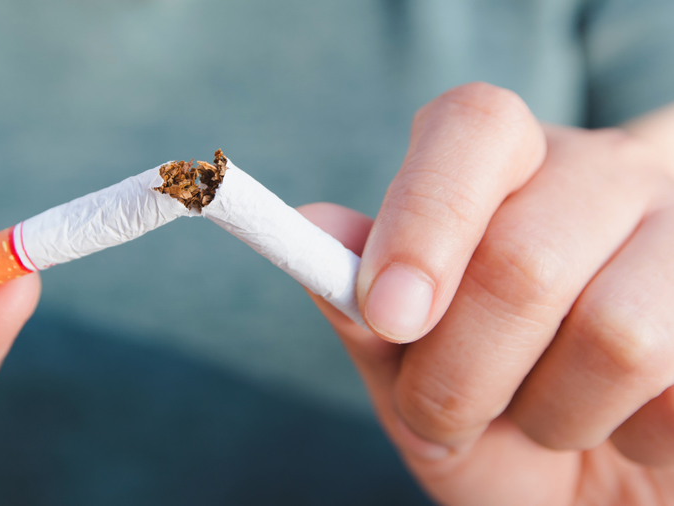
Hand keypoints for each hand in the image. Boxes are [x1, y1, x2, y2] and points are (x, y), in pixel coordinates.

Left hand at [300, 83, 673, 504]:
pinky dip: (633, 442)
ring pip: (616, 333)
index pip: (474, 128)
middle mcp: (606, 179)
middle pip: (524, 257)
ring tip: (547, 421)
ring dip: (553, 416)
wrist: (600, 482)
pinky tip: (625, 425)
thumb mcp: (413, 374)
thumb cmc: (496, 415)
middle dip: (460, 373)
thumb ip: (365, 310)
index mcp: (511, 167)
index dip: (424, 218)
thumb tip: (314, 228)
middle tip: (444, 415)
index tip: (389, 315)